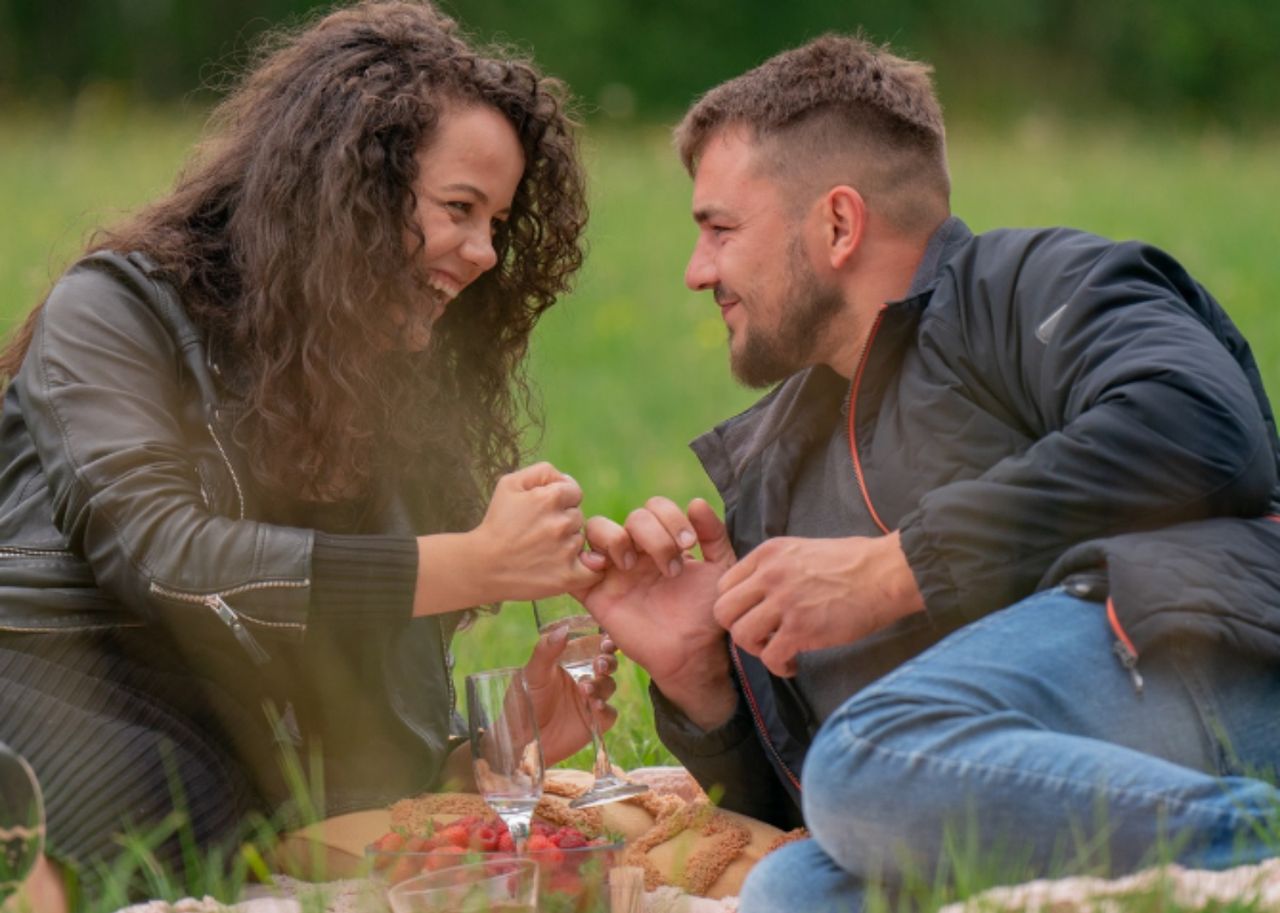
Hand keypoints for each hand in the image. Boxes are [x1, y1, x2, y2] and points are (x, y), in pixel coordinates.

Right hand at [473, 462, 601, 601]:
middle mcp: (561, 523)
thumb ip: (542, 472)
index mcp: (550, 498)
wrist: (482, 566)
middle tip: (539, 533)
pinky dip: (585, 568)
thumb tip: (564, 478)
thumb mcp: (510, 484)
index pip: (574, 492)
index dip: (559, 501)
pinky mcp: (568, 577)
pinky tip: (568, 567)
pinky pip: (593, 569)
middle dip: (562, 521)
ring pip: (580, 540)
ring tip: (542, 550)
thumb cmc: (496, 523)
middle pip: (577, 516)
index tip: (542, 512)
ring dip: (568, 544)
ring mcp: (566, 551)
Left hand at [522, 623, 618, 766]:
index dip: (604, 640)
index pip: (593, 645)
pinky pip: (609, 713)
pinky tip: (594, 706)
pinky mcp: (595, 722)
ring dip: (602, 685)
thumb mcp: (532, 673)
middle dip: (608, 661)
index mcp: (571, 661)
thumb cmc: (523, 701)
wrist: (520, 739)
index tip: (605, 639)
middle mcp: (585, 677)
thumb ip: (546, 651)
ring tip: (584, 689)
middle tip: (599, 664)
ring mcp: (591, 699)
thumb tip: (564, 629)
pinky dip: (605, 709)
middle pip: (608, 663)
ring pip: (610, 686)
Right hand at [579, 498, 738, 729]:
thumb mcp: (720, 569)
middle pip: (632, 516)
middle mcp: (636, 551)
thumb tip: (696, 502)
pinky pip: (572, 570)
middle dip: (654, 535)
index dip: (670, 517)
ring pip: (596, 528)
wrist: (692, 653)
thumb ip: (714, 536)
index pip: (655, 507)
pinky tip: (601, 570)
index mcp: (662, 542)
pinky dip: (579, 562)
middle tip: (671, 568)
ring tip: (631, 564)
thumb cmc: (705, 613)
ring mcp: (614, 571)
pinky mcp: (595, 596)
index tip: (689, 545)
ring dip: (615, 538)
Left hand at [714, 531, 924, 676]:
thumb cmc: (853, 563)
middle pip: (723, 611)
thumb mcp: (803, 550)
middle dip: (739, 629)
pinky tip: (794, 664)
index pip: (724, 585)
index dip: (737, 607)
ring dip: (757, 650)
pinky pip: (769, 657)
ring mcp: (784, 602)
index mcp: (768, 554)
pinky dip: (779, 667)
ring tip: (778, 650)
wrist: (886, 573)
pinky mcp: (801, 628)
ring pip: (741, 636)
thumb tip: (759, 592)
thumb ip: (776, 568)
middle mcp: (769, 575)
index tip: (756, 616)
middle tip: (762, 637)